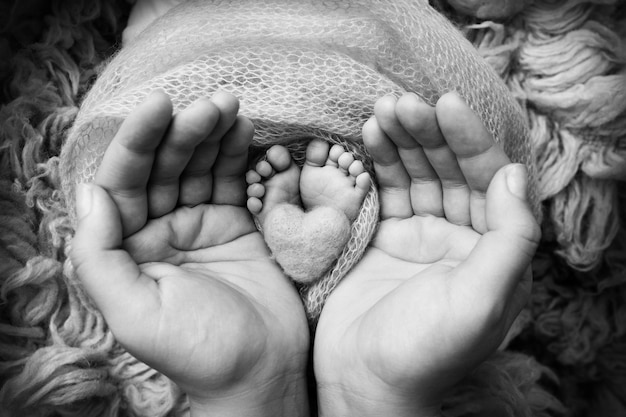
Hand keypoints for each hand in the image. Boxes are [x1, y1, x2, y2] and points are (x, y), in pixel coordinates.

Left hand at [70, 91, 309, 416]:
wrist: (262, 371)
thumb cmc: (198, 350)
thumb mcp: (135, 312)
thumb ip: (100, 255)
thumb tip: (90, 192)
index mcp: (127, 250)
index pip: (124, 182)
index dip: (138, 141)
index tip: (161, 106)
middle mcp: (159, 231)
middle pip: (164, 167)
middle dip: (184, 132)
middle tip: (213, 104)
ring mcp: (199, 225)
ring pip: (199, 168)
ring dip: (212, 135)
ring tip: (230, 106)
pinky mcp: (236, 224)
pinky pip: (232, 181)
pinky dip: (237, 154)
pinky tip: (243, 129)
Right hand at [314, 92, 539, 415]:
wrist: (362, 382)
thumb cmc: (426, 352)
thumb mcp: (481, 301)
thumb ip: (508, 239)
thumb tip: (514, 175)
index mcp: (493, 252)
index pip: (489, 180)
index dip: (469, 140)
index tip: (445, 104)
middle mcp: (460, 238)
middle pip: (448, 171)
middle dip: (427, 134)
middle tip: (401, 104)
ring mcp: (419, 236)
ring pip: (415, 176)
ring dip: (399, 141)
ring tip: (380, 111)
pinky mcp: (382, 238)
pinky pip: (383, 192)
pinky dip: (375, 164)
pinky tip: (366, 138)